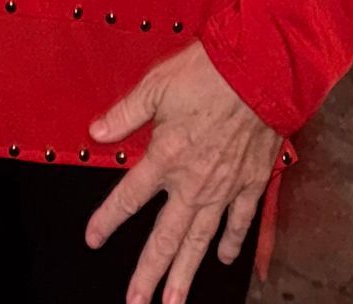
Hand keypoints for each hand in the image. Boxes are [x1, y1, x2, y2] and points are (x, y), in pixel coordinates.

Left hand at [86, 46, 279, 303]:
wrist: (260, 71)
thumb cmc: (208, 73)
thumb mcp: (155, 85)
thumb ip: (125, 113)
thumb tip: (96, 131)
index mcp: (165, 157)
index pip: (129, 197)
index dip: (108, 219)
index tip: (93, 239)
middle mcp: (192, 182)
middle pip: (165, 238)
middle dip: (148, 273)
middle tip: (136, 301)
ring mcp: (224, 188)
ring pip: (200, 241)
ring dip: (185, 274)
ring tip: (173, 301)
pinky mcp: (252, 184)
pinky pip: (240, 222)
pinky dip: (232, 242)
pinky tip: (224, 258)